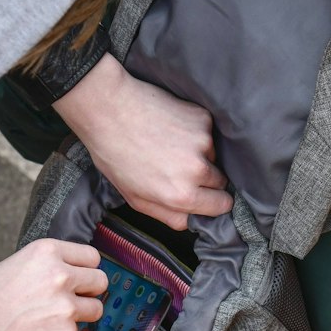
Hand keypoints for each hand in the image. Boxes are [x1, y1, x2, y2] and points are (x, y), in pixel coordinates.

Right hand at [0, 240, 106, 330]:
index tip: (78, 278)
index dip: (84, 269)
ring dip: (80, 316)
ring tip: (53, 321)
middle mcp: (60, 275)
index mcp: (45, 252)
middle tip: (71, 300)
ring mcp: (66, 306)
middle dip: (88, 292)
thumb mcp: (10, 266)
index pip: (91, 256)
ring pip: (95, 309)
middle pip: (100, 281)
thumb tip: (63, 273)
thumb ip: (41, 268)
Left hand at [54, 55, 230, 229]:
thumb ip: (170, 216)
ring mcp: (203, 141)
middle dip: (206, 178)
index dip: (213, 201)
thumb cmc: (115, 156)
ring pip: (214, 155)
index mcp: (181, 195)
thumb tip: (194, 221)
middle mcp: (197, 170)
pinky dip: (194, 132)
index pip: (223, 205)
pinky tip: (170, 128)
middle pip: (221, 180)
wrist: (108, 109)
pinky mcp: (203, 118)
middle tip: (177, 167)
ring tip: (168, 145)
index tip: (205, 195)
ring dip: (199, 153)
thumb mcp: (136, 199)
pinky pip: (208, 132)